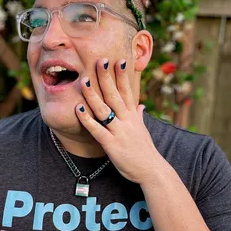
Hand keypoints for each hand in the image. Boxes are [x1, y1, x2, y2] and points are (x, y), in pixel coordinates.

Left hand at [76, 58, 162, 184]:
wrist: (152, 170)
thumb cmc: (145, 151)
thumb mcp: (143, 130)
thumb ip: (139, 117)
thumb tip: (141, 106)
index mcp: (133, 116)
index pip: (127, 91)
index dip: (122, 76)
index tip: (118, 60)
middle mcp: (127, 121)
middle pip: (115, 95)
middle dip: (107, 78)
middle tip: (100, 61)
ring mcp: (119, 132)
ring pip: (104, 110)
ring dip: (93, 95)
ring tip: (84, 80)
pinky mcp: (112, 145)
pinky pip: (97, 130)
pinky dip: (87, 119)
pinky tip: (78, 109)